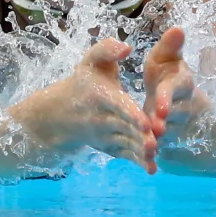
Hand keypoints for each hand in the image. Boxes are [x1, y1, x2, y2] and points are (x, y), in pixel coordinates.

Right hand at [7, 38, 157, 173]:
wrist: (60, 113)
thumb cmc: (83, 82)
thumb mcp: (91, 60)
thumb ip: (107, 49)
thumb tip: (126, 47)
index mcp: (100, 95)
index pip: (116, 104)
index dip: (130, 113)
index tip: (144, 121)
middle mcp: (101, 117)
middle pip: (123, 127)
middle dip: (138, 135)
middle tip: (155, 142)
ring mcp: (105, 135)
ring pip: (124, 143)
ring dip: (139, 150)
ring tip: (155, 154)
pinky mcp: (109, 147)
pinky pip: (124, 155)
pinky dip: (137, 163)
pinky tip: (151, 169)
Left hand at [143, 27, 211, 143]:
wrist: (168, 97)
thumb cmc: (164, 72)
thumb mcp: (164, 57)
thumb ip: (169, 46)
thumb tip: (178, 28)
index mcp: (181, 82)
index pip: (178, 88)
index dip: (169, 97)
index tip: (159, 105)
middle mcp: (183, 103)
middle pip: (176, 113)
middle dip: (166, 120)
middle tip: (156, 127)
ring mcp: (177, 123)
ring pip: (170, 132)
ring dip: (161, 139)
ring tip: (150, 145)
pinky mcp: (169, 138)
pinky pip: (164, 148)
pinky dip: (156, 154)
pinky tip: (148, 164)